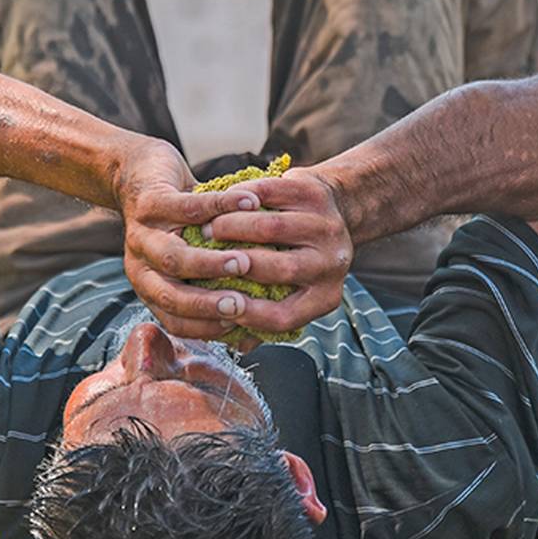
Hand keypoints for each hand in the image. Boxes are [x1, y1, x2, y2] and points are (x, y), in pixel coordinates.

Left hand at [112, 138, 262, 338]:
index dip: (207, 327)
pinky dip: (221, 207)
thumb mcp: (192, 260)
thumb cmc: (177, 223)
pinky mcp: (150, 202)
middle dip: (207, 304)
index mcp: (149, 287)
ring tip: (243, 263)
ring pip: (174, 258)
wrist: (139, 172)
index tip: (241, 324)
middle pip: (171, 296)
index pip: (175, 321)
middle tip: (241, 305)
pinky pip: (188, 208)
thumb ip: (215, 290)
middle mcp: (141, 266)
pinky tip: (250, 205)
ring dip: (210, 264)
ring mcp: (141, 234)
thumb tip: (252, 334)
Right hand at [198, 166, 352, 338]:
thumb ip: (264, 317)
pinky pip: (272, 193)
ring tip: (207, 230)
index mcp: (325, 297)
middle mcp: (333, 264)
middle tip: (203, 259)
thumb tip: (236, 344)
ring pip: (272, 228)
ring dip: (232, 228)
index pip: (282, 316)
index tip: (217, 305)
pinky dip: (242, 198)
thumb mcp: (293, 291)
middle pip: (279, 269)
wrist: (334, 207)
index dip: (247, 313)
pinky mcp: (315, 194)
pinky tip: (222, 204)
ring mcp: (327, 227)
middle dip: (235, 264)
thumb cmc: (299, 256)